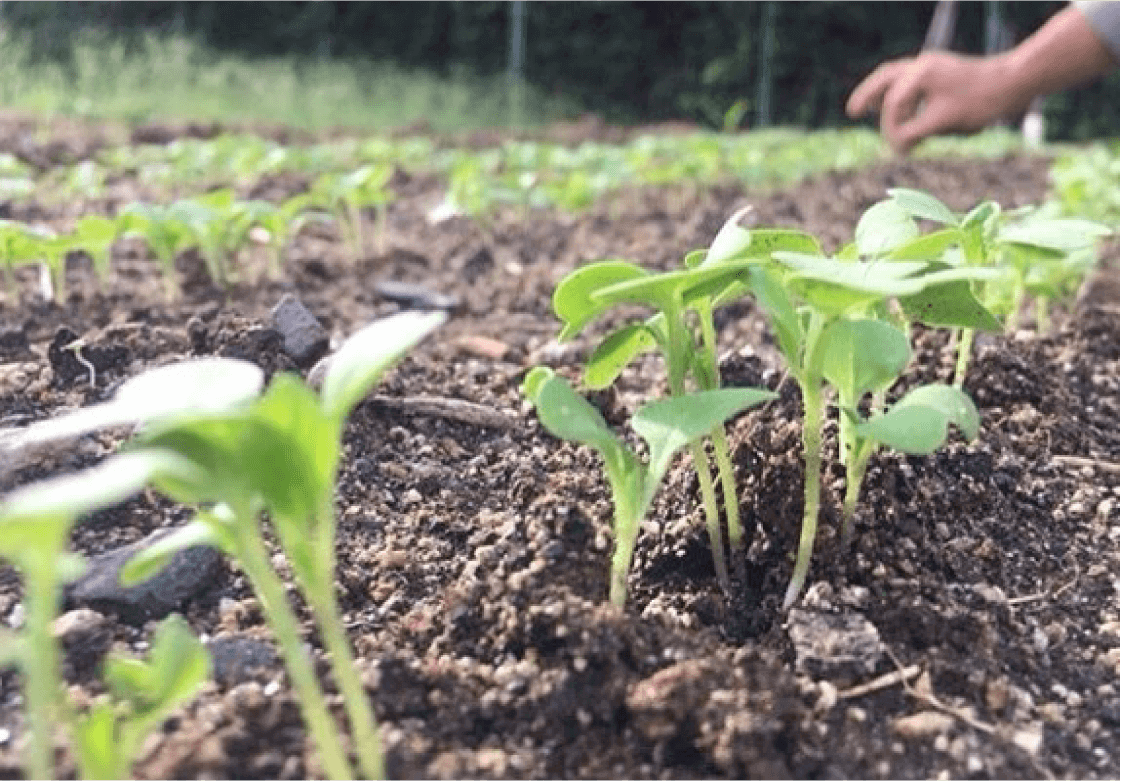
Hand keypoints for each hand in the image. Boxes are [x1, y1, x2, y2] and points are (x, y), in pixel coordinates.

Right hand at [846, 51, 1013, 153]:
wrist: (1014, 83)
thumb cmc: (980, 102)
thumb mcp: (942, 122)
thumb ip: (914, 134)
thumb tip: (896, 147)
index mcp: (920, 73)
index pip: (893, 104)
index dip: (891, 130)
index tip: (899, 151)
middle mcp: (923, 65)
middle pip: (885, 78)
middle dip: (867, 95)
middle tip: (852, 112)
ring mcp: (933, 67)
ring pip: (897, 76)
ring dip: (882, 93)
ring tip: (868, 107)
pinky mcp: (942, 73)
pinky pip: (911, 81)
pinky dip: (900, 94)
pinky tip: (902, 109)